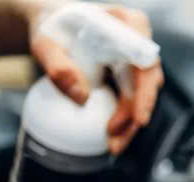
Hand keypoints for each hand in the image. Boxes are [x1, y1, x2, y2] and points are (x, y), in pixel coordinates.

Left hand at [26, 2, 163, 153]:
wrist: (53, 25)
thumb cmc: (51, 27)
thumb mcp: (45, 43)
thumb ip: (58, 66)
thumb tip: (81, 98)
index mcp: (128, 24)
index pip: (145, 61)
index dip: (145, 92)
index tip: (139, 118)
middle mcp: (140, 41)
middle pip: (148, 84)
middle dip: (134, 116)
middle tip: (116, 141)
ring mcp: (137, 60)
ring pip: (143, 96)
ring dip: (130, 123)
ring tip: (112, 145)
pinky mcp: (131, 75)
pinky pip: (132, 100)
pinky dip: (124, 119)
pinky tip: (112, 136)